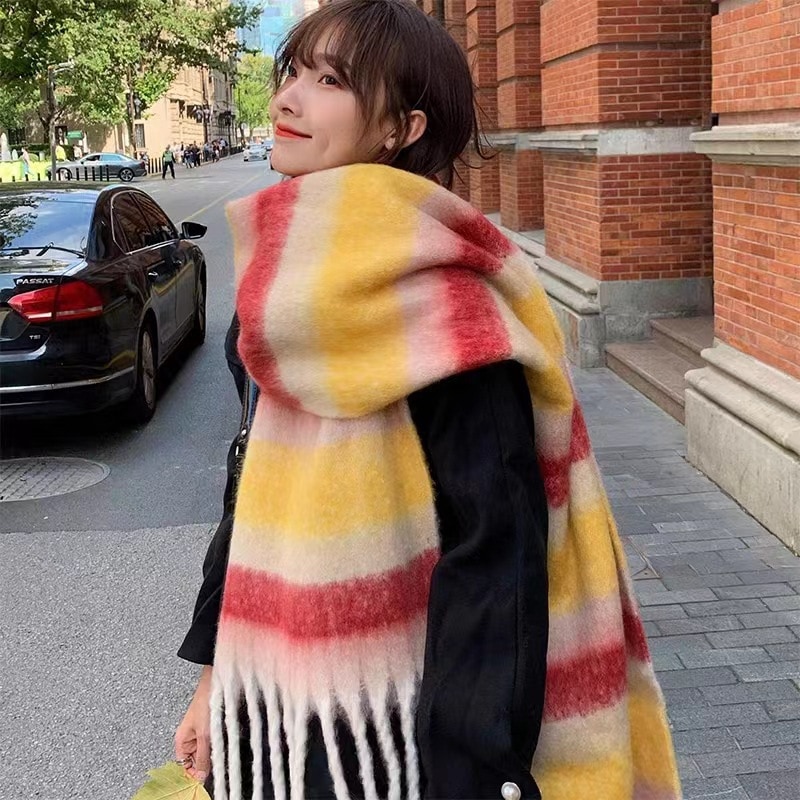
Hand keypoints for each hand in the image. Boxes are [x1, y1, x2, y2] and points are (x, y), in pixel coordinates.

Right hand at [175, 665, 212, 781]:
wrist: (217, 680)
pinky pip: (214, 742)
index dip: (193, 776)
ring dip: (215, 754)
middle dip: (206, 765)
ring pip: (207, 752)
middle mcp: (190, 738)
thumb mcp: (205, 734)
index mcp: (182, 741)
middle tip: (217, 767)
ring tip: (222, 752)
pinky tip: (226, 743)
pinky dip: (220, 745)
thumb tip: (200, 777)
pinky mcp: (212, 726)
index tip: (204, 782)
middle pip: (196, 761)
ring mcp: (201, 732)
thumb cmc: (206, 700)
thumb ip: (203, 757)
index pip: (184, 768)